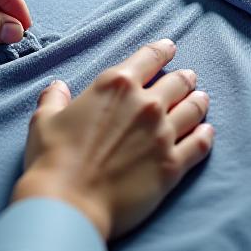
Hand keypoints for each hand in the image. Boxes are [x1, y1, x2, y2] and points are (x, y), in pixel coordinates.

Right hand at [11, 40, 213, 240]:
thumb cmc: (53, 158)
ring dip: (199, 101)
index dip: (162, 50)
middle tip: (189, 77)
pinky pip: (199, 144)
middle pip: (178, 82)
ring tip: (202, 98)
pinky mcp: (172, 165)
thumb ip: (54, 99)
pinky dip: (205, 135)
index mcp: (115, 85)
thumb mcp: (44, 120)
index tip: (169, 47)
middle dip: (185, 77)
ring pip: (194, 109)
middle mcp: (145, 104)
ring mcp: (163, 135)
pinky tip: (207, 131)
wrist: (69, 202)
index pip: (149, 57)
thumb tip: (58, 87)